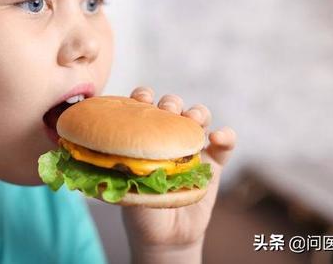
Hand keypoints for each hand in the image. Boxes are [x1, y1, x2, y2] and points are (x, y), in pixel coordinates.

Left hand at [121, 87, 236, 261]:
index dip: (143, 96)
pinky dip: (226, 135)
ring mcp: (192, 147)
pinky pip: (225, 143)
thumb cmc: (142, 209)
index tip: (142, 99)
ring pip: (199, 117)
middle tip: (168, 111)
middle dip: (171, 103)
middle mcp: (168, 135)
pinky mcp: (214, 163)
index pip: (143, 106)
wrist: (166, 236)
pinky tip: (218, 137)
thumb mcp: (128, 188)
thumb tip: (106, 158)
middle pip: (173, 106)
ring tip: (194, 121)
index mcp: (145, 135)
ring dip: (198, 112)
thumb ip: (123, 172)